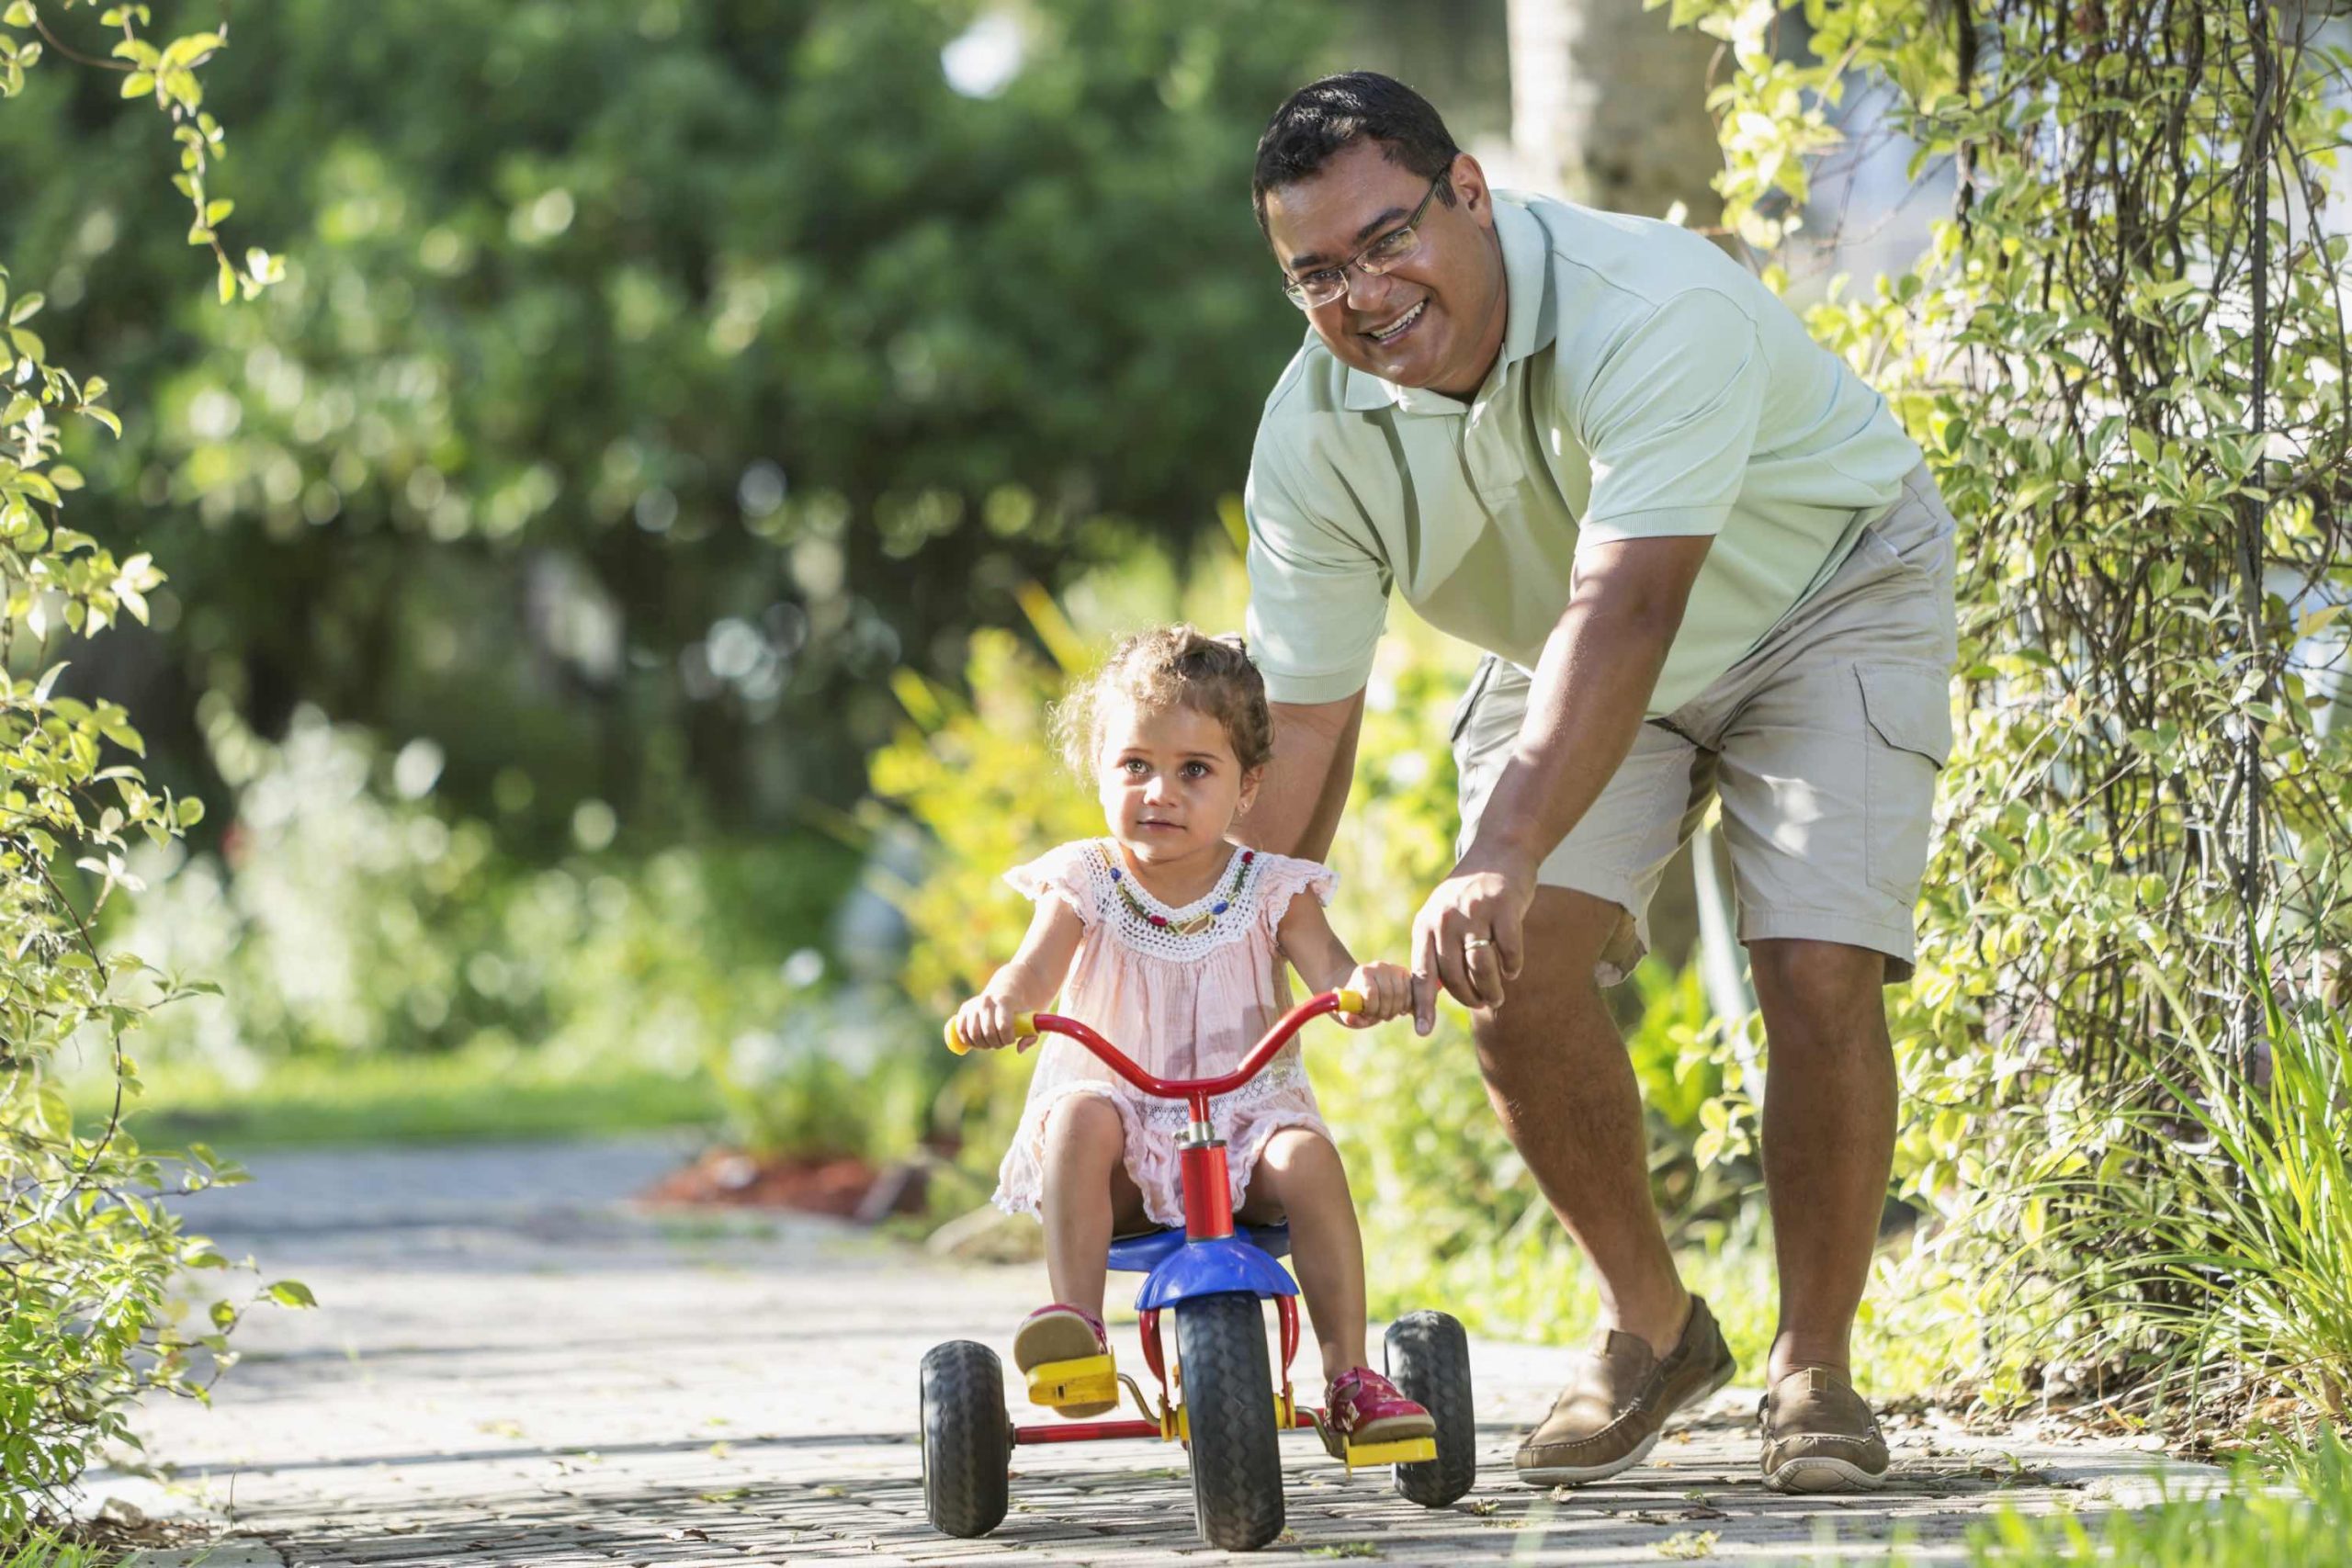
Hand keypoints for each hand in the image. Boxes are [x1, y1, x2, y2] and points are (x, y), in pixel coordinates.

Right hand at [949, 992, 1034, 1051]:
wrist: (1006, 989)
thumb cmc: (1020, 1008)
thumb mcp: (1030, 1018)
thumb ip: (1031, 1035)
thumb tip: (1019, 1050)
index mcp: (1004, 1001)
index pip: (1003, 1026)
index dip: (1007, 1039)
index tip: (1011, 1039)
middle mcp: (987, 1001)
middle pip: (988, 1033)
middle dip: (996, 1043)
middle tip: (1001, 1043)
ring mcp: (974, 1004)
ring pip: (973, 1034)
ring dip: (982, 1044)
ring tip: (990, 1043)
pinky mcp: (964, 1009)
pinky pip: (961, 1030)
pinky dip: (968, 1040)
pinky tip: (976, 1042)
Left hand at [1335, 961, 1410, 1028]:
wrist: (1366, 987)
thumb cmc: (1357, 1001)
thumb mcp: (1349, 1010)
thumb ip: (1348, 1017)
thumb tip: (1350, 1019)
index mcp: (1362, 973)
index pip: (1371, 992)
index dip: (1371, 1009)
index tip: (1369, 1015)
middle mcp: (1379, 966)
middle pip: (1388, 994)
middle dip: (1384, 1012)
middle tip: (1380, 1017)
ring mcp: (1393, 968)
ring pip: (1401, 994)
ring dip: (1395, 1010)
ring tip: (1387, 1014)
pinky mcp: (1405, 973)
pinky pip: (1410, 993)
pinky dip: (1405, 1006)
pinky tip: (1397, 1009)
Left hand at [1408, 849, 1534, 1033]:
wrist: (1500, 851)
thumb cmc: (1470, 894)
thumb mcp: (1444, 915)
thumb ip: (1439, 949)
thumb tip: (1436, 993)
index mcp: (1426, 924)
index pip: (1422, 973)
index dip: (1423, 1005)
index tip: (1423, 1032)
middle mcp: (1446, 918)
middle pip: (1455, 977)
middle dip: (1470, 998)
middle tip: (1483, 1003)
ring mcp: (1475, 912)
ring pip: (1482, 968)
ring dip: (1492, 989)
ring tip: (1497, 995)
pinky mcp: (1504, 907)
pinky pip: (1509, 951)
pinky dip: (1512, 966)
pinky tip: (1513, 969)